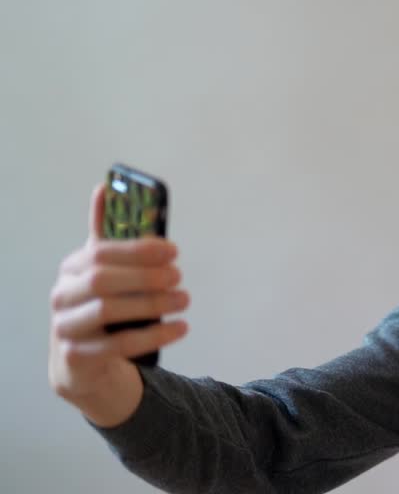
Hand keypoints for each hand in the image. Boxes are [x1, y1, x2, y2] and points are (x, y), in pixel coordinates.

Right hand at [48, 183, 189, 425]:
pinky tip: (181, 327)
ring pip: (108, 311)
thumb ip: (105, 233)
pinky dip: (154, 335)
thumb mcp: (102, 270)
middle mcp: (62, 296)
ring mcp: (66, 328)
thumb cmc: (100, 305)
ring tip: (185, 300)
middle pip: (103, 281)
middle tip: (180, 277)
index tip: (174, 251)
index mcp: (71, 268)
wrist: (81, 363)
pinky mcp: (78, 357)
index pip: (101, 252)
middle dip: (146, 277)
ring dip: (153, 304)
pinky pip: (119, 345)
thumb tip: (104, 187)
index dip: (140, 249)